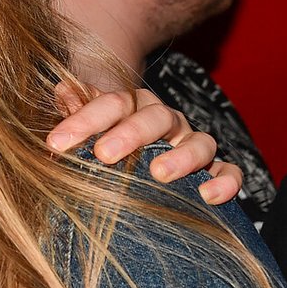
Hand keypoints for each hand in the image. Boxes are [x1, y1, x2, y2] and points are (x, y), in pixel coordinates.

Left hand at [46, 84, 241, 204]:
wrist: (136, 155)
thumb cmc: (103, 144)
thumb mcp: (84, 127)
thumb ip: (74, 110)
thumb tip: (62, 91)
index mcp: (134, 106)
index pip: (113, 103)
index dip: (84, 121)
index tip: (57, 143)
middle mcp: (166, 122)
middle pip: (155, 118)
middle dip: (129, 134)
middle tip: (103, 154)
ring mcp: (191, 145)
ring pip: (199, 142)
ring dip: (181, 157)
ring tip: (159, 174)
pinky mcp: (213, 171)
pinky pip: (229, 171)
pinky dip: (225, 180)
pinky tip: (208, 196)